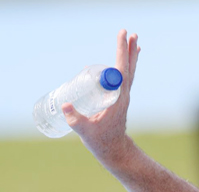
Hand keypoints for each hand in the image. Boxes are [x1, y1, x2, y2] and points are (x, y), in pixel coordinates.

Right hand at [62, 29, 139, 165]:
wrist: (114, 151)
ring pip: (128, 73)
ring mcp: (122, 97)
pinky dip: (125, 68)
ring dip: (130, 57)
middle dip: (128, 51)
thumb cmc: (101, 142)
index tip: (122, 40)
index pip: (120, 73)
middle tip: (132, 33)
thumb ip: (74, 119)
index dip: (121, 56)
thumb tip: (65, 105)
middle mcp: (123, 96)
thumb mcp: (85, 131)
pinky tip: (122, 62)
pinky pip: (124, 80)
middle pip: (127, 69)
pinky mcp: (119, 100)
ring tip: (134, 42)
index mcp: (117, 99)